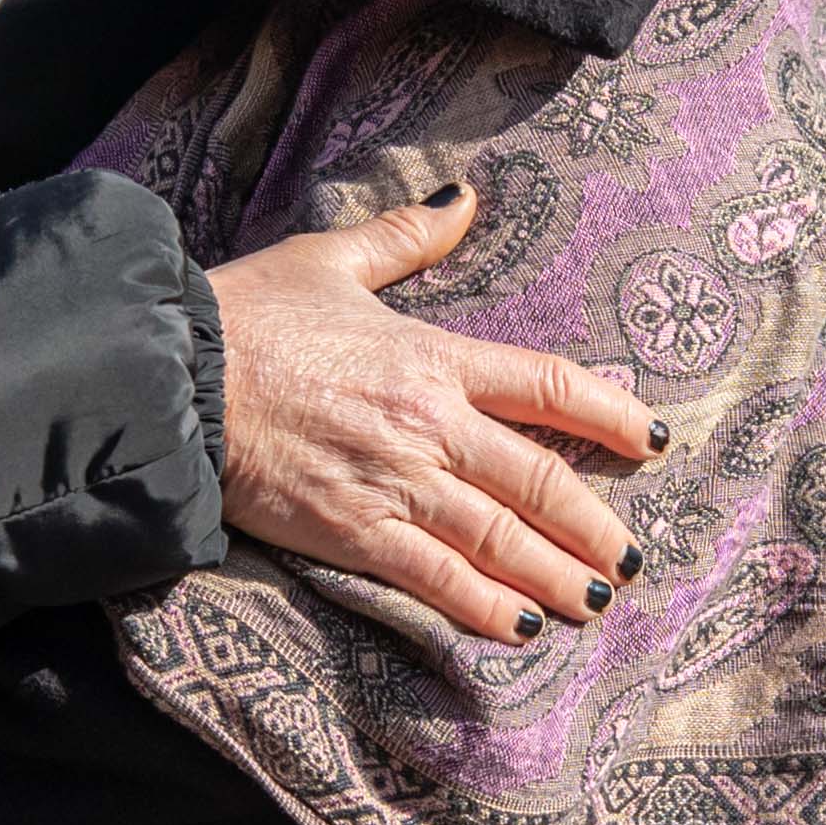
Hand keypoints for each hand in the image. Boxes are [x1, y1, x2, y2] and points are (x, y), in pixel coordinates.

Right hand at [209, 186, 663, 642]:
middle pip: (540, 478)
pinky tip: (522, 626)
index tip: (654, 442)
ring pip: (500, 537)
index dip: (614, 416)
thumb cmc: (245, 314)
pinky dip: (485, 606)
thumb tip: (465, 198)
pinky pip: (436, 578)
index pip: (551, 384)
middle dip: (595, 525)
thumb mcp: (329, 258)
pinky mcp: (352, 531)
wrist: (171, 377)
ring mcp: (395, 482)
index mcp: (435, 356)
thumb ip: (406, 237)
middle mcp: (431, 423)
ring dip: (559, 574)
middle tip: (632, 559)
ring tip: (597, 602)